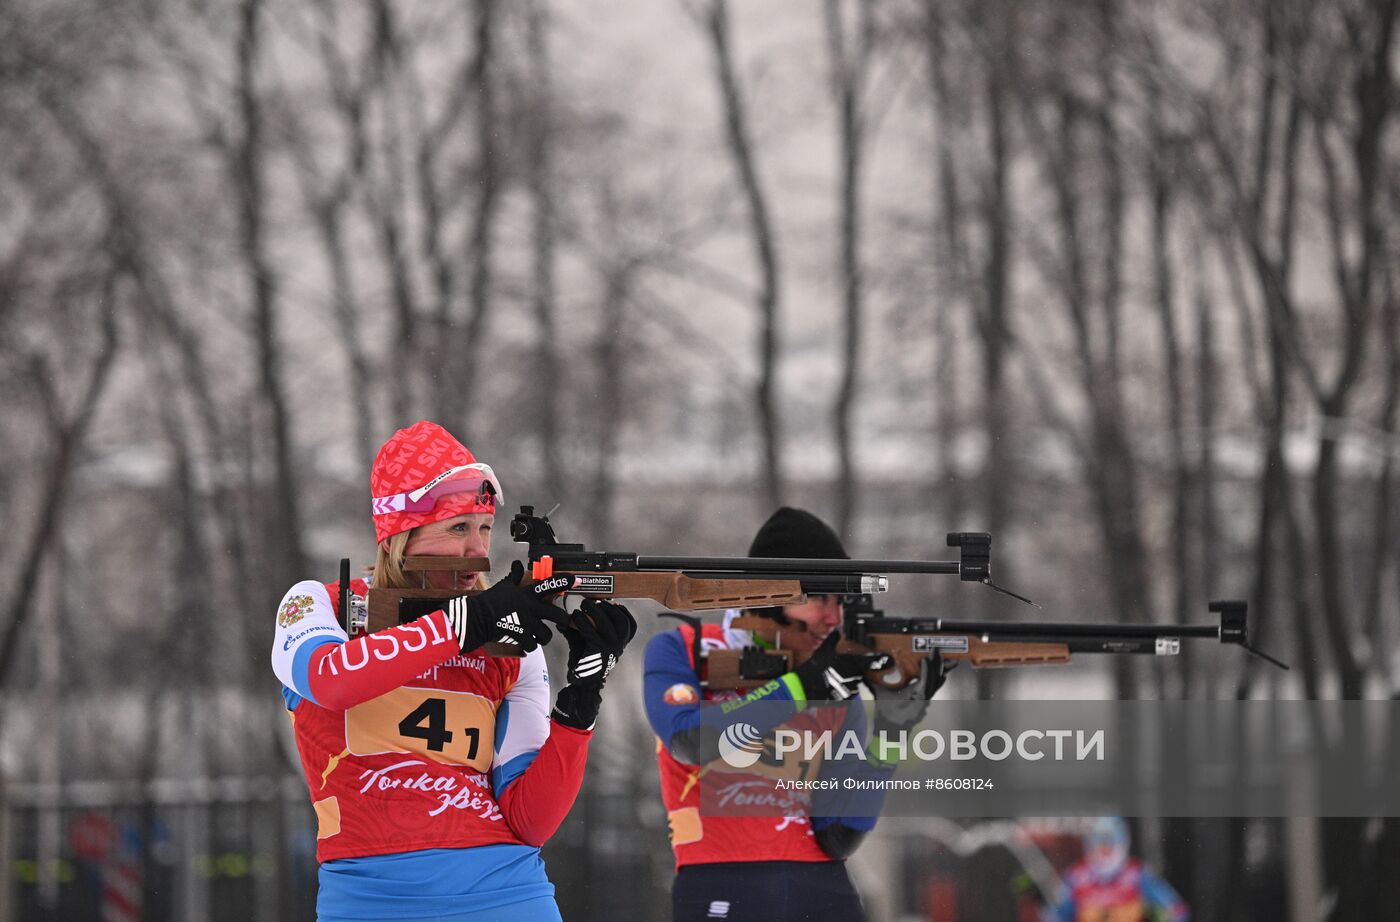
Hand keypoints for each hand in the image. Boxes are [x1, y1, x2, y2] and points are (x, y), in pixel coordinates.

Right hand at [444, 560, 571, 654]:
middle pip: (558, 615)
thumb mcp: (504, 585)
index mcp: (528, 595)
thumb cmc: (490, 601)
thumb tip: (517, 563)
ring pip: (547, 634)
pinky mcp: (521, 637)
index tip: (576, 580)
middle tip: (562, 622)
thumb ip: (514, 576)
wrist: (478, 618)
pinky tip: (526, 644)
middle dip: (563, 620)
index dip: (564, 581)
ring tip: (540, 636)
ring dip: (544, 636)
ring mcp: (528, 624)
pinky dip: (530, 646)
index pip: (550, 585)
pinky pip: (532, 646)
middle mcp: (532, 609)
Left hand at [552, 600, 636, 729]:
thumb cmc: (584, 662)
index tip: (614, 603)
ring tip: (583, 605)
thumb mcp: (586, 642)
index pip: (631, 626)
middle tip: (593, 601)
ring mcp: (610, 649)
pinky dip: (582, 621)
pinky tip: (574, 616)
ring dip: (595, 610)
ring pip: (607, 623)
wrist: (581, 685)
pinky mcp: (598, 651)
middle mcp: (619, 647)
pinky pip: (590, 630)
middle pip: (621, 621)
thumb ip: (581, 628)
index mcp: (620, 645)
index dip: (624, 612)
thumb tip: (568, 617)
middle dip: (608, 607)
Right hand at [789, 631, 889, 701]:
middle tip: (839, 671)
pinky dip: (842, 692)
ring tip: (833, 680)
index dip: (881, 660)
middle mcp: (854, 676)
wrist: (806, 687)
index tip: (890, 660)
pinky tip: (832, 688)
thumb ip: (832, 640)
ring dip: (847, 683)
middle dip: (851, 673)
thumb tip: (836, 631)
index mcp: (851, 663)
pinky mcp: (845, 699)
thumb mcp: (823, 650)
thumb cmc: (815, 668)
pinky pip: (847, 695)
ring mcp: (851, 689)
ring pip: (853, 684)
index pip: (870, 661)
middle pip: (859, 674)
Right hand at [870, 651, 946, 732]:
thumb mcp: (879, 697)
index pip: (924, 683)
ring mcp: (925, 704)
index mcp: (913, 702)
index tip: (925, 659)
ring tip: (942, 657)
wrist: (889, 733)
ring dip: (938, 670)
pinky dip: (937, 678)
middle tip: (936, 651)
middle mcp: (922, 704)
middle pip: (933, 681)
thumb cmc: (885, 717)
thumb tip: (865, 669)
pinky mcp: (924, 703)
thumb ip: (873, 682)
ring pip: (935, 684)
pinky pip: (934, 688)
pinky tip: (942, 673)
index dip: (926, 670)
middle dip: (935, 664)